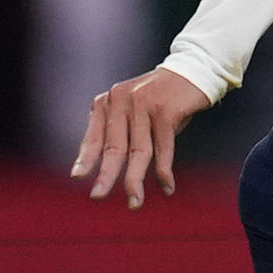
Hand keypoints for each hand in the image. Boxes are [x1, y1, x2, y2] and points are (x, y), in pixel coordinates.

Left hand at [72, 67, 213, 208]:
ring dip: (135, 180)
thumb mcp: (134, 109)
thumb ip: (118, 130)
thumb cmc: (162, 98)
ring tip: (134, 202)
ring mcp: (144, 104)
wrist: (194, 70)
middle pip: (114, 147)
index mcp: (108, 102)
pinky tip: (166, 186)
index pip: (94, 135)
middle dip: (106, 175)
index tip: (78, 176)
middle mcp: (122, 101)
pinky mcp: (166, 110)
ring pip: (138, 152)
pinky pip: (163, 148)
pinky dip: (164, 171)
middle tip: (97, 197)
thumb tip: (106, 168)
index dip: (86, 158)